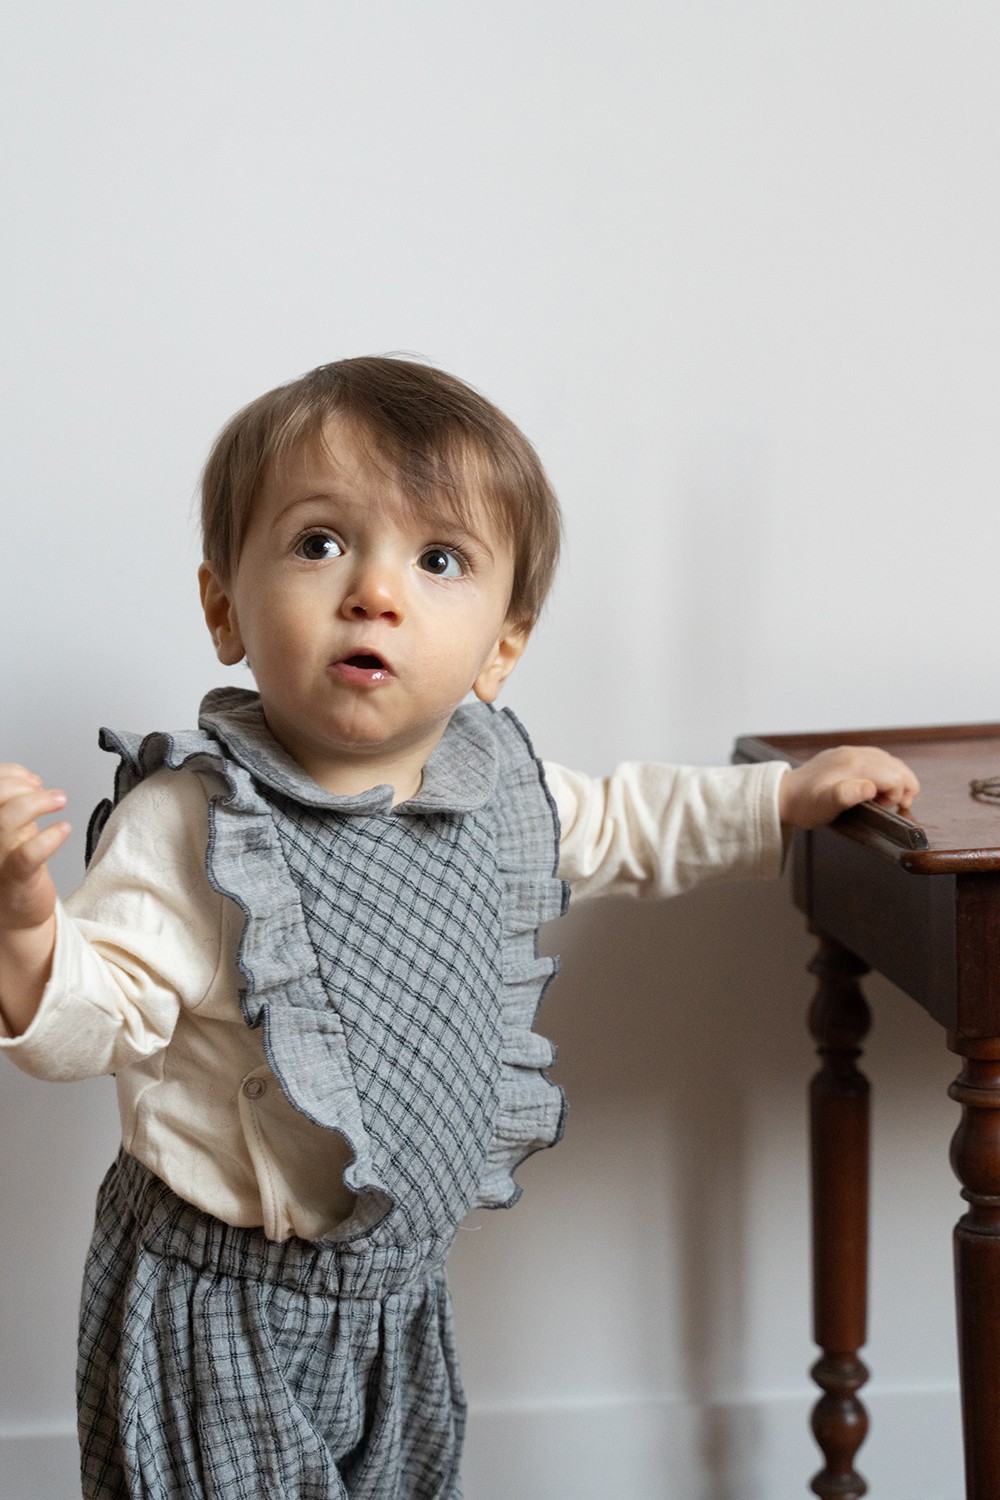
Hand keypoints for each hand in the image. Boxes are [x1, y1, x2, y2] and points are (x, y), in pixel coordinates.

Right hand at [0, 764, 70, 931]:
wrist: (16, 914)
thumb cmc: (11, 867)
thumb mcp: (8, 829)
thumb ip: (12, 801)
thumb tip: (29, 777)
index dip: (8, 774)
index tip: (30, 778)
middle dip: (20, 785)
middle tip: (45, 790)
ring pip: (4, 821)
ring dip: (36, 802)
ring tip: (59, 800)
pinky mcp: (14, 879)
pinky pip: (28, 855)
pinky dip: (49, 837)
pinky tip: (63, 828)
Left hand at [778, 746, 918, 830]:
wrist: (783, 795)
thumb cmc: (804, 804)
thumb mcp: (824, 805)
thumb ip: (847, 796)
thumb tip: (870, 788)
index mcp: (853, 764)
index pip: (894, 776)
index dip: (896, 795)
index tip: (883, 808)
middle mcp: (855, 753)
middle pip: (896, 766)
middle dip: (902, 787)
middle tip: (892, 806)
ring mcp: (850, 752)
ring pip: (889, 761)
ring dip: (896, 780)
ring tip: (886, 799)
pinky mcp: (846, 755)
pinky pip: (877, 759)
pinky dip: (885, 773)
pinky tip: (878, 786)